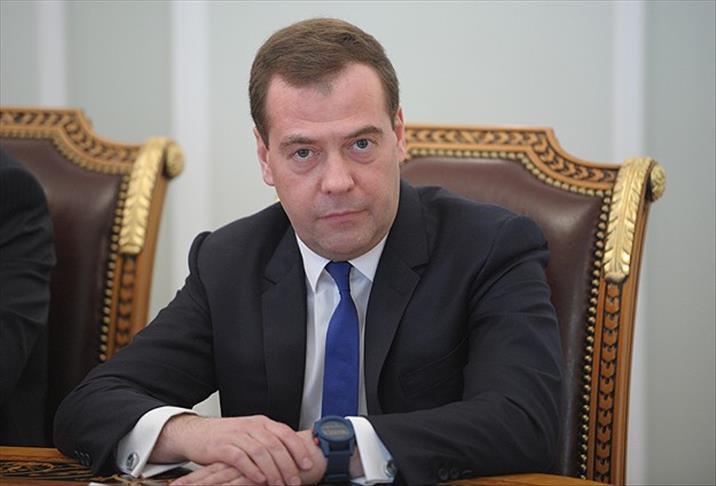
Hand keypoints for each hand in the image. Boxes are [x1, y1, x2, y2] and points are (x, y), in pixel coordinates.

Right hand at [170, 430, 326, 484]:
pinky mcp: (222, 447)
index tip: (307, 465)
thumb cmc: (226, 436)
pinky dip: (252, 470)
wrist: (196, 433)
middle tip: (295, 481)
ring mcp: (236, 435)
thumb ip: (270, 442)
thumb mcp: (251, 434)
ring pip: (260, 452)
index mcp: (262, 423)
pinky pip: (240, 458)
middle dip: (288, 465)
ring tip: (279, 484)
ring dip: (272, 471)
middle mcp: (251, 427)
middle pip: (275, 445)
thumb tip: (293, 457)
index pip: (286, 434)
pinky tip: (259, 480)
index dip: (298, 449)